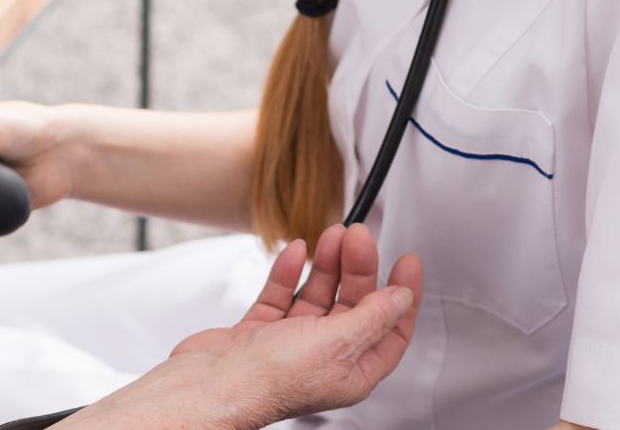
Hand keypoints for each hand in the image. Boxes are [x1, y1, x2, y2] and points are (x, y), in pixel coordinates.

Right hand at [64, 225, 422, 428]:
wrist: (212, 383)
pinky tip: (296, 252)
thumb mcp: (338, 343)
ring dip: (326, 264)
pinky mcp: (259, 331)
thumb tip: (401, 298)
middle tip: (359, 236)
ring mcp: (289, 343)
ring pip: (316, 295)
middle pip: (352, 306)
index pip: (389, 329)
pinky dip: (288, 272)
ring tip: (331, 235)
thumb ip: (372, 317)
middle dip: (358, 268)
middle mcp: (323, 358)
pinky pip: (281, 295)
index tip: (406, 262)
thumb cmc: (270, 379)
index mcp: (352, 371)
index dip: (401, 295)